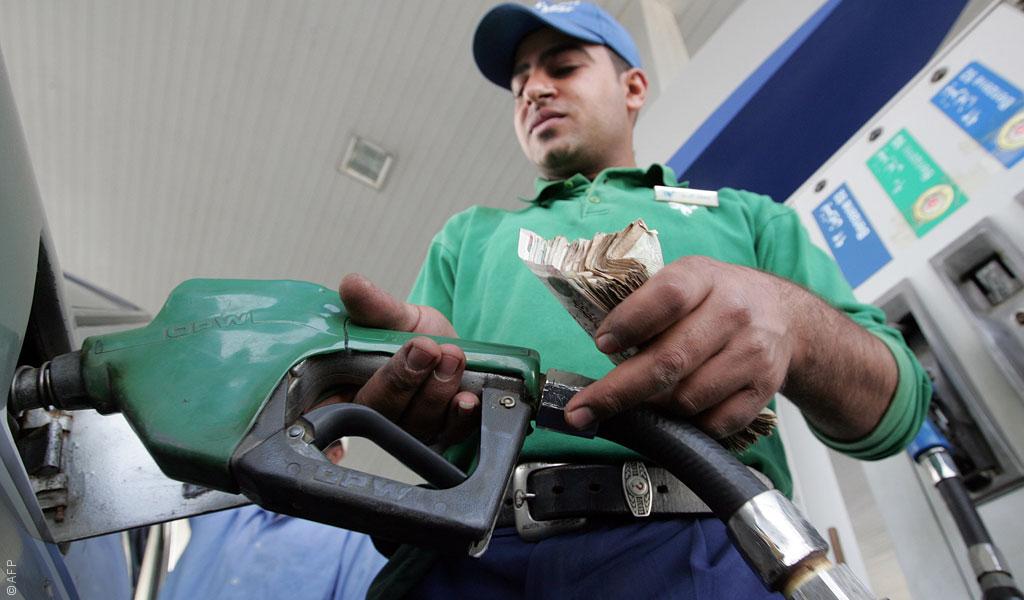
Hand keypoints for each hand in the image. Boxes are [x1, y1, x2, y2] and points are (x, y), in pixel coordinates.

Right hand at [323, 274, 478, 447]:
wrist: (452, 346)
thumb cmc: (413, 335)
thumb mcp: (394, 317)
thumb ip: (374, 307)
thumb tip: (352, 284)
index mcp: (346, 390)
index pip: (325, 411)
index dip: (327, 413)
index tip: (350, 387)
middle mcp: (375, 416)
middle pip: (378, 412)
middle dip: (403, 379)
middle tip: (425, 347)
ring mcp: (409, 429)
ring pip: (417, 422)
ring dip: (437, 388)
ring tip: (451, 354)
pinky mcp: (443, 434)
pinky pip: (450, 432)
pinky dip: (460, 415)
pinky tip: (466, 398)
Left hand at [564, 256, 800, 439]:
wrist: (786, 316)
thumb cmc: (718, 298)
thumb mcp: (686, 280)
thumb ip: (647, 306)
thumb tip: (603, 348)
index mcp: (704, 277)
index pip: (666, 298)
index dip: (629, 323)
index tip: (602, 345)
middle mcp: (733, 312)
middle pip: (670, 360)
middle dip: (618, 391)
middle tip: (583, 410)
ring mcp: (753, 353)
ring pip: (688, 399)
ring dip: (654, 408)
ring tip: (641, 401)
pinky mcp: (764, 389)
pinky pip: (714, 423)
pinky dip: (687, 425)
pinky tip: (675, 413)